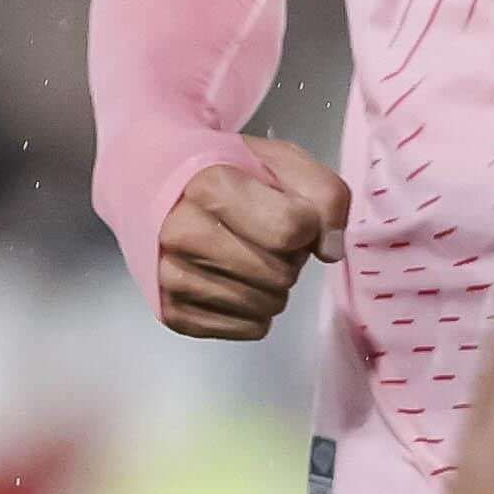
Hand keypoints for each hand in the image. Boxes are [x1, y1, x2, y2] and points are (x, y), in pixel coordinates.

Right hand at [153, 140, 347, 340]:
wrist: (164, 195)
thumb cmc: (231, 176)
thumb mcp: (286, 164)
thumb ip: (326, 196)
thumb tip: (329, 251)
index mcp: (210, 186)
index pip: (292, 229)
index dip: (307, 224)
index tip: (286, 210)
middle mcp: (181, 234)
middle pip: (280, 275)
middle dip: (287, 259)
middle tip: (263, 238)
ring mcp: (171, 276)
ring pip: (267, 306)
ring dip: (272, 287)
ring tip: (249, 259)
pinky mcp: (172, 313)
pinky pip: (250, 329)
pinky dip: (255, 312)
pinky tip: (236, 284)